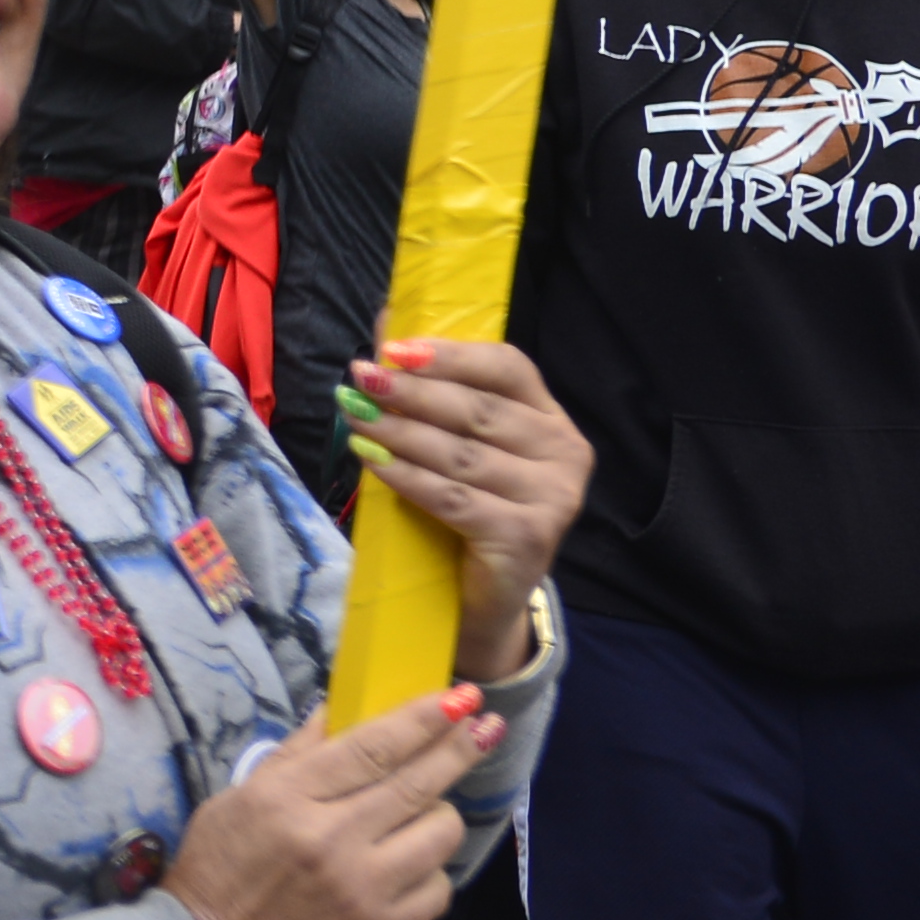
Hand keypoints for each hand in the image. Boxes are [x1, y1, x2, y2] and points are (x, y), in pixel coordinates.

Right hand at [167, 681, 506, 919]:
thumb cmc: (215, 881)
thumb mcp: (234, 804)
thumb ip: (291, 759)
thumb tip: (335, 712)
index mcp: (287, 797)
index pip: (374, 745)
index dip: (425, 717)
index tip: (461, 697)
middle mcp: (330, 837)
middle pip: (417, 781)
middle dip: (461, 746)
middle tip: (489, 724)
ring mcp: (361, 887)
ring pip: (439, 833)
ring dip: (442, 816)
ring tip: (428, 814)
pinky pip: (437, 890)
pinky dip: (430, 875)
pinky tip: (413, 870)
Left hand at [343, 337, 587, 667]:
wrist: (484, 599)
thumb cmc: (470, 509)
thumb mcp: (457, 443)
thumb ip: (432, 385)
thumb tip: (386, 319)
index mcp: (552, 420)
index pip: (509, 368)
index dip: (451, 354)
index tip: (394, 349)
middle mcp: (564, 454)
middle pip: (478, 410)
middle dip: (411, 393)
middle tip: (359, 380)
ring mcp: (553, 498)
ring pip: (461, 454)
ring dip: (400, 432)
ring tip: (355, 417)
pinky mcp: (527, 537)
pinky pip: (454, 498)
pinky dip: (407, 477)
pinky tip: (372, 461)